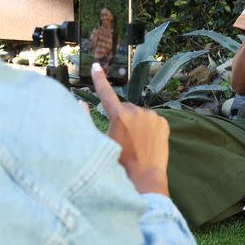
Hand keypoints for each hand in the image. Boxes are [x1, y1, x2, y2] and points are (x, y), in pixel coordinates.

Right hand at [91, 62, 169, 195]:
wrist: (144, 177)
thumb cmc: (119, 163)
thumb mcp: (100, 143)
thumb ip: (88, 121)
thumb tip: (81, 102)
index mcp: (119, 116)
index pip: (106, 93)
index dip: (99, 79)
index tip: (96, 66)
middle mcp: (137, 112)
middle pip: (125, 108)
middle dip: (122, 117)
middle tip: (122, 138)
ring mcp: (152, 116)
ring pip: (139, 115)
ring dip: (136, 123)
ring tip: (135, 143)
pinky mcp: (164, 122)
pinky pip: (152, 120)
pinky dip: (148, 127)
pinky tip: (147, 142)